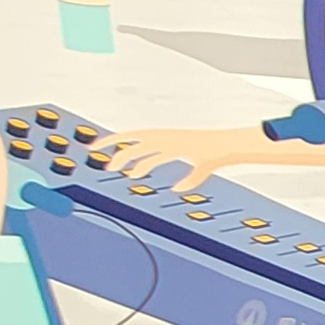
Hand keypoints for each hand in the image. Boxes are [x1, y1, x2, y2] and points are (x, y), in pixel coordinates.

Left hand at [84, 126, 255, 194]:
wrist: (231, 146)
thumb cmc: (216, 153)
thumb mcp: (199, 168)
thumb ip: (187, 179)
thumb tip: (176, 188)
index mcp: (166, 137)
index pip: (133, 135)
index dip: (115, 139)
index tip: (98, 145)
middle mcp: (166, 137)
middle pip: (132, 138)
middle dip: (112, 143)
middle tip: (93, 151)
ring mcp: (172, 141)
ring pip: (142, 146)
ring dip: (126, 156)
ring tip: (112, 167)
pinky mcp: (179, 148)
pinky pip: (159, 156)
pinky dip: (149, 164)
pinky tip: (137, 174)